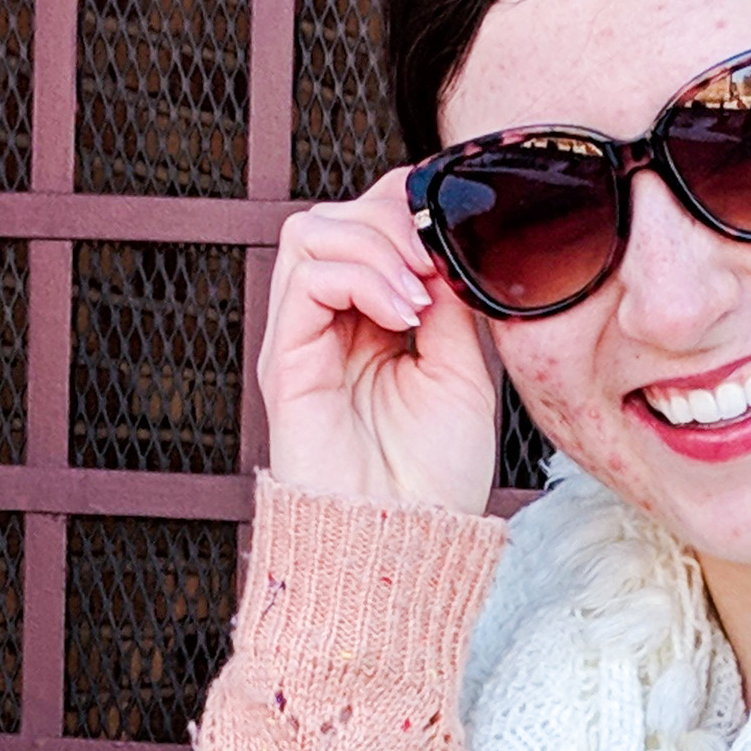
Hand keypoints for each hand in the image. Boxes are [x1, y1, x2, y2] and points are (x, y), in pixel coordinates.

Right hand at [258, 170, 503, 518]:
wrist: (408, 544)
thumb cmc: (436, 477)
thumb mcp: (464, 369)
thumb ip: (451, 301)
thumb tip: (446, 239)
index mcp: (372, 322)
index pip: (369, 224)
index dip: (406, 207)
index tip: (454, 233)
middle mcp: (330, 324)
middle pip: (335, 215)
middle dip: (392, 218)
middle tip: (436, 262)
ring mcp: (304, 339)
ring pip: (312, 232)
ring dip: (376, 245)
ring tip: (419, 296)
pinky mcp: (286, 361)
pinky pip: (306, 276)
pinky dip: (359, 276)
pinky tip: (402, 315)